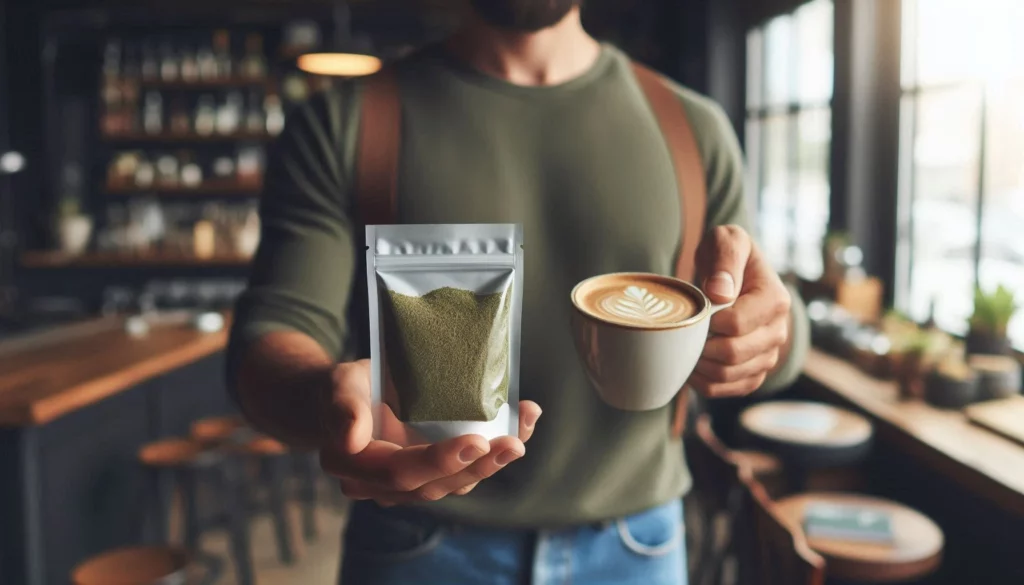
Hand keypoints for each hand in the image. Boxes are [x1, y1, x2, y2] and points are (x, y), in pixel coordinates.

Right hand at [319, 360, 541, 505]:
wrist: (346, 398)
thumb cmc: (344, 388)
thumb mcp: (338, 385)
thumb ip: (343, 408)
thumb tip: (351, 439)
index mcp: (354, 466)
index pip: (400, 472)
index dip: (438, 462)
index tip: (476, 441)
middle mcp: (380, 486)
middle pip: (433, 486)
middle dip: (477, 467)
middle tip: (513, 444)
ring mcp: (408, 485)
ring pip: (454, 484)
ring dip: (492, 464)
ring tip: (522, 436)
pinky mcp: (430, 475)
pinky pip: (464, 471)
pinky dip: (493, 452)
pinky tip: (521, 425)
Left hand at [690, 225, 790, 397]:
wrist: (734, 272)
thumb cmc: (728, 255)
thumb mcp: (727, 241)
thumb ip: (725, 260)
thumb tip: (720, 295)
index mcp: (775, 300)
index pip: (737, 324)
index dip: (708, 323)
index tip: (694, 312)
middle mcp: (778, 330)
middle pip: (734, 353)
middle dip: (701, 346)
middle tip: (682, 333)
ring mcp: (768, 354)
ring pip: (730, 375)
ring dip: (700, 366)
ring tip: (683, 348)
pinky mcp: (756, 371)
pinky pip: (731, 390)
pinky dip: (706, 383)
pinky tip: (692, 365)